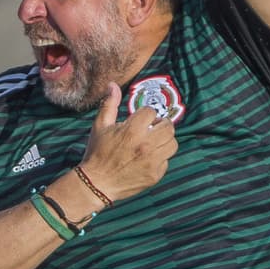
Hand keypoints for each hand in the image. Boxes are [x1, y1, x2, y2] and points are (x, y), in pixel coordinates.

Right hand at [76, 84, 177, 204]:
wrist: (97, 183)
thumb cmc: (97, 152)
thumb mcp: (100, 126)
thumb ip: (109, 104)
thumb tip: (113, 85)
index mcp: (132, 130)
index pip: (151, 112)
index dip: (145, 113)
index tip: (140, 119)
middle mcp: (145, 145)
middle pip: (168, 127)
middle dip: (161, 124)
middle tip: (153, 127)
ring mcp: (152, 161)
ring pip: (172, 144)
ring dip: (164, 140)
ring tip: (153, 142)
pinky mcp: (155, 175)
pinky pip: (166, 161)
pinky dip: (160, 157)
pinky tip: (148, 157)